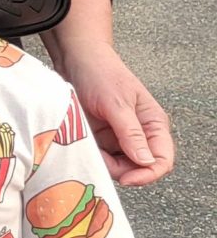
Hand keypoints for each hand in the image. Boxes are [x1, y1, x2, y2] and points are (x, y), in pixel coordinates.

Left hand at [58, 38, 173, 185]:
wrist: (74, 58)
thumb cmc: (100, 74)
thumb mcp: (116, 103)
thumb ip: (131, 133)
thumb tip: (146, 161)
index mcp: (153, 124)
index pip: (162, 159)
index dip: (148, 174)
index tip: (127, 179)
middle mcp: (139, 133)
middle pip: (140, 167)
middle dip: (123, 171)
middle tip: (101, 162)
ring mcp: (119, 136)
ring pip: (119, 166)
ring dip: (105, 165)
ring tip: (90, 148)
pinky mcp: (100, 137)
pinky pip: (101, 157)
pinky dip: (94, 157)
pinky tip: (84, 147)